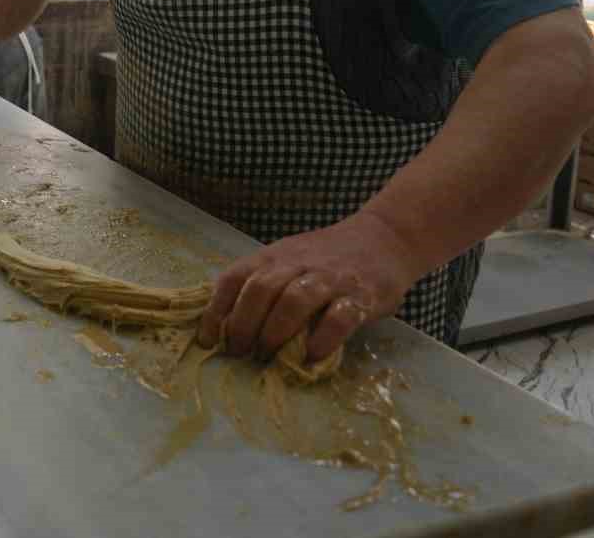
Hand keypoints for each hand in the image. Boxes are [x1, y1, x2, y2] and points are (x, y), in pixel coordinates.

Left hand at [197, 211, 423, 362]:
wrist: (385, 238)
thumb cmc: (326, 257)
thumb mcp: (287, 260)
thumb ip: (263, 284)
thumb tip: (226, 328)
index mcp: (273, 256)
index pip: (234, 278)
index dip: (216, 310)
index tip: (208, 340)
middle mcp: (297, 263)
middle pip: (259, 290)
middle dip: (243, 326)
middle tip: (240, 354)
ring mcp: (330, 278)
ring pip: (294, 301)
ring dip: (275, 332)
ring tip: (269, 357)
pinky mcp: (361, 295)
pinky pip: (338, 318)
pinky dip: (321, 340)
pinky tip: (311, 357)